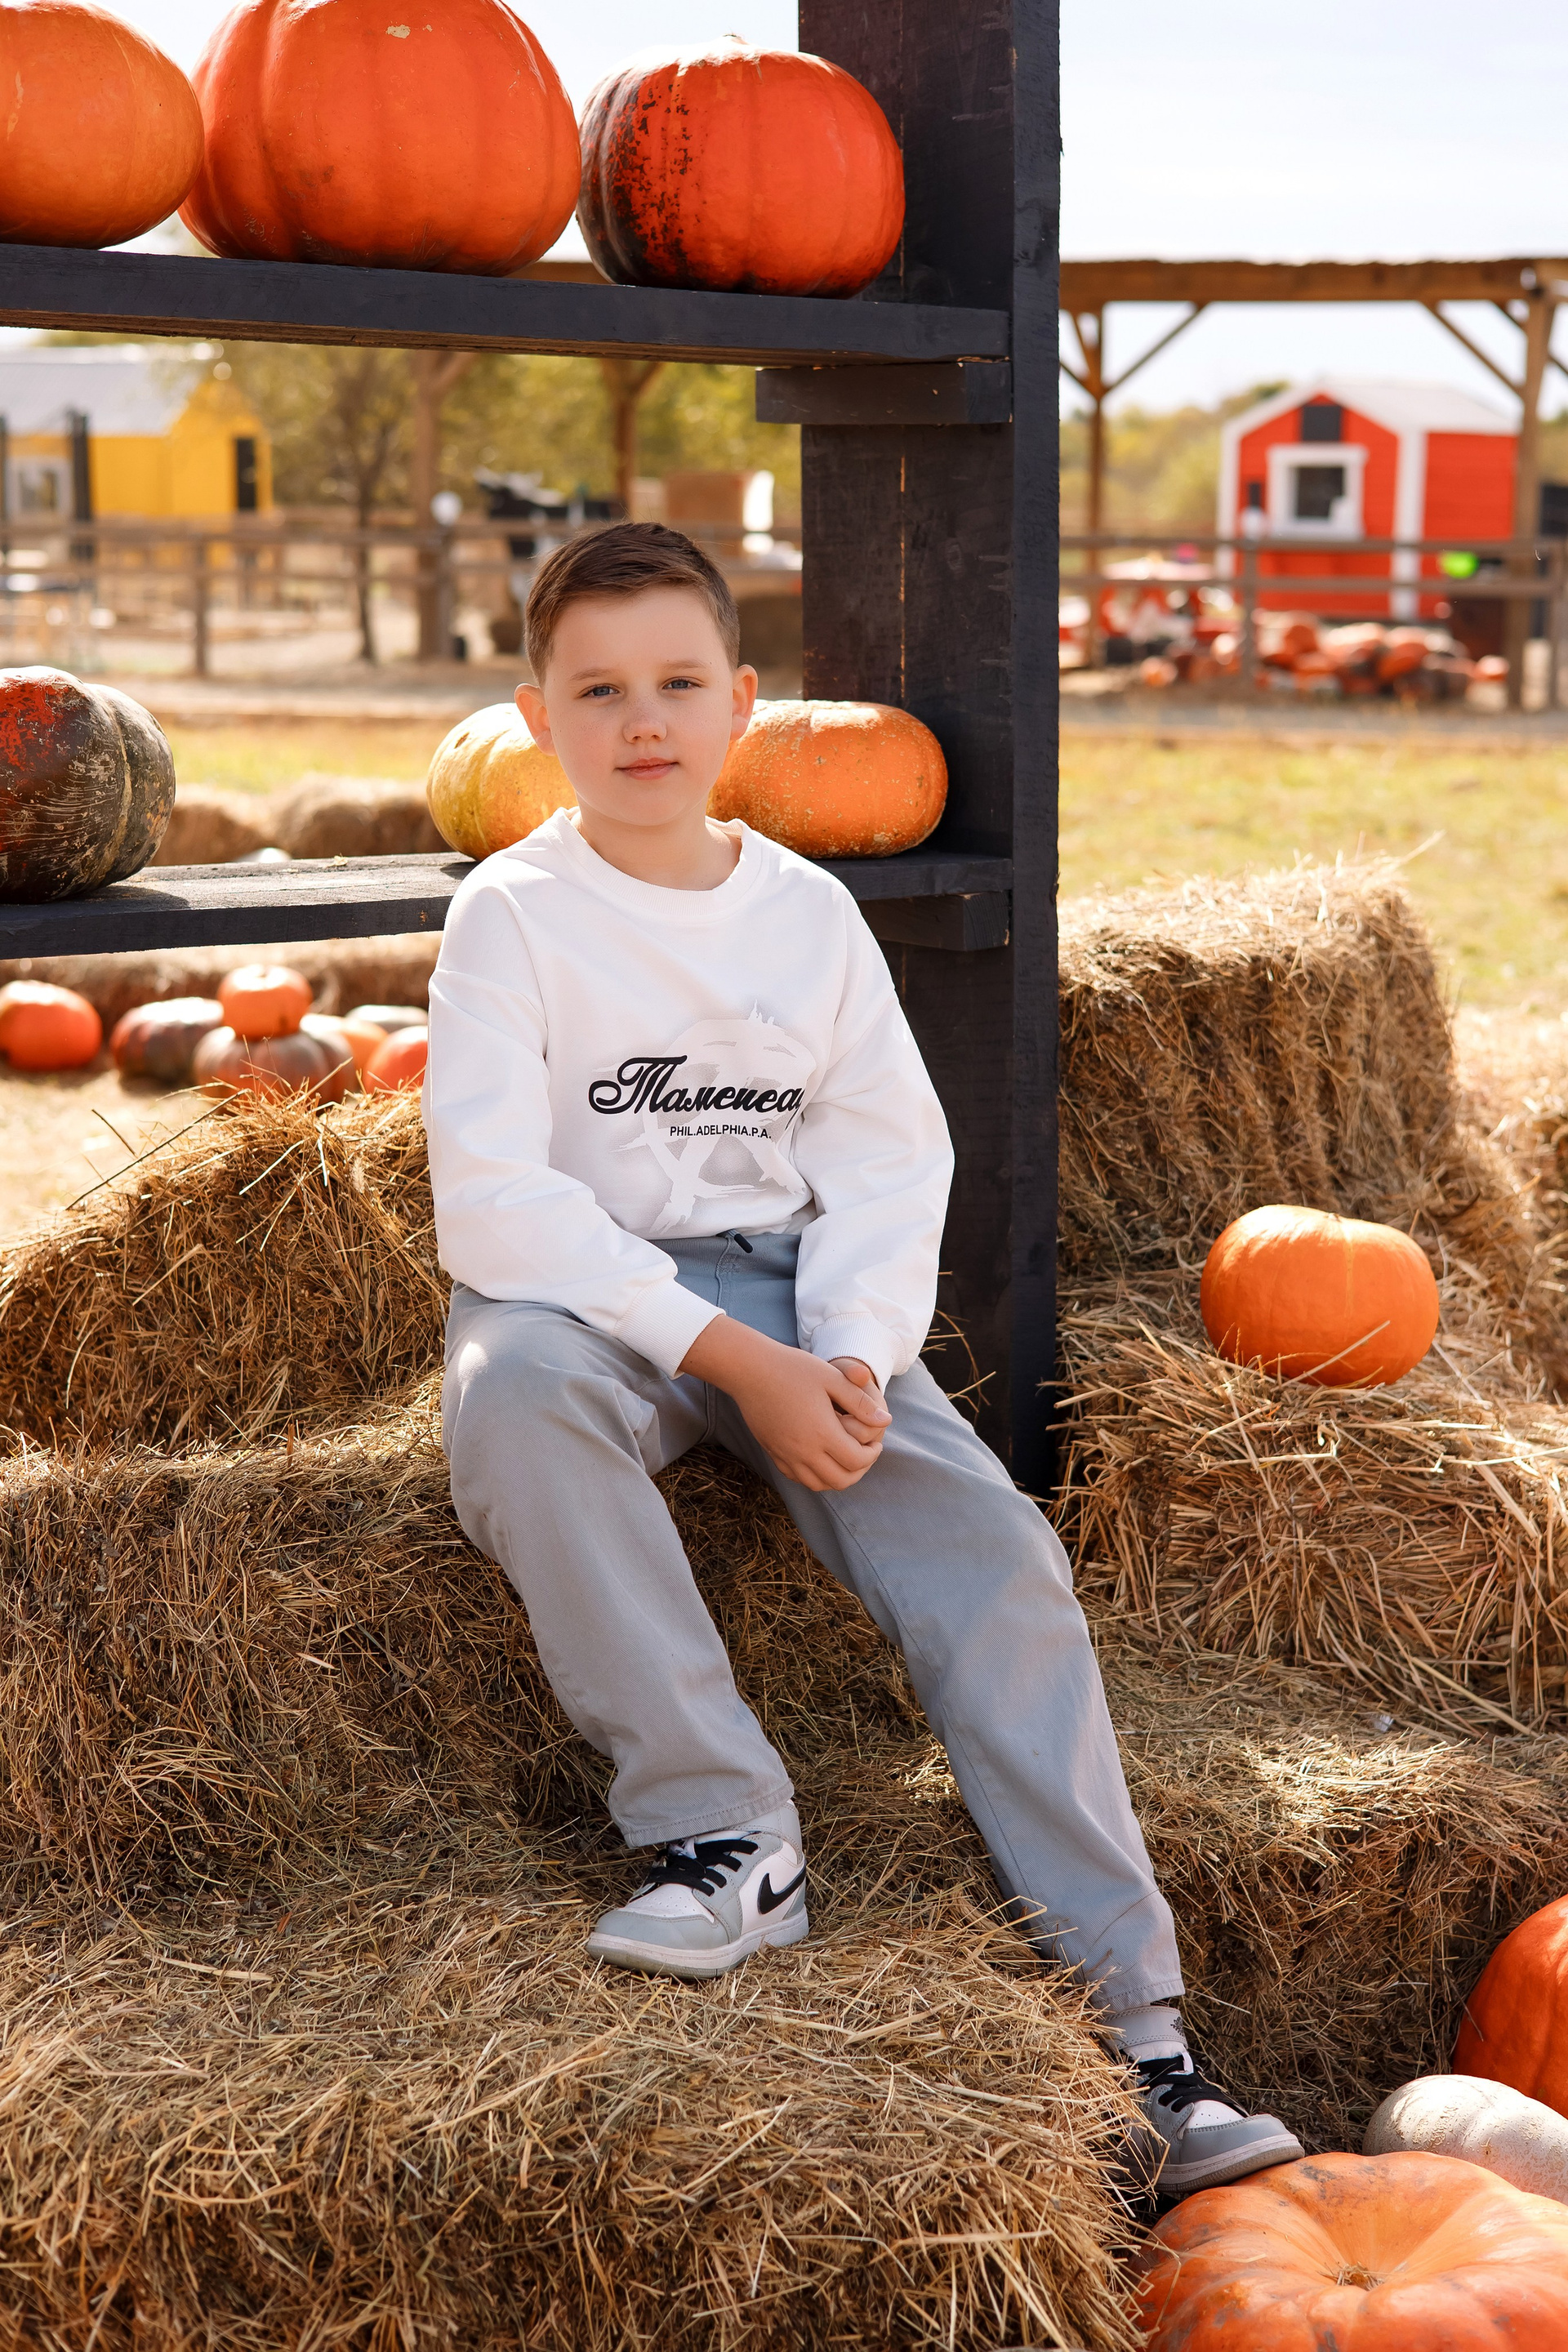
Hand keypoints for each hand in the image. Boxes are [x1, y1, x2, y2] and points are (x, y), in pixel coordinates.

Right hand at [678, 1317, 890, 1491]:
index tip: (876, 1442)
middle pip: (841, 1480)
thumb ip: (861, 1403)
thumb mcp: (833, 1378)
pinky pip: (798, 1478)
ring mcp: (786, 1455)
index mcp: (822, 1433)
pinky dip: (815, 1475)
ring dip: (838, 1477)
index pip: (857, 1460)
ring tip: (845, 1458)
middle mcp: (803, 1451)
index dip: (873, 1454)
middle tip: (865, 1453)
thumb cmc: (793, 1368)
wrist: (750, 1370)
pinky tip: (821, 1458)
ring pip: (819, 1484)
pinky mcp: (773, 1453)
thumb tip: (885, 1421)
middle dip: (859, 1470)